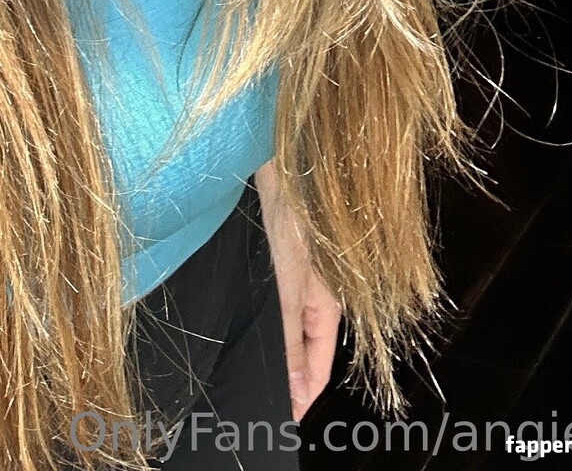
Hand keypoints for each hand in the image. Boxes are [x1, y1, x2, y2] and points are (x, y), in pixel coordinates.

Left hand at [251, 159, 341, 422]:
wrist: (277, 150)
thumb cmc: (291, 210)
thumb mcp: (289, 281)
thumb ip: (290, 335)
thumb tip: (297, 391)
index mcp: (328, 303)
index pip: (319, 367)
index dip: (301, 396)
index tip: (280, 420)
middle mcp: (317, 291)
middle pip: (305, 348)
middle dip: (288, 376)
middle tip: (258, 399)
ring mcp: (297, 272)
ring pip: (288, 325)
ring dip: (274, 347)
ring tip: (246, 368)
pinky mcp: (278, 254)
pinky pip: (275, 300)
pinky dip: (264, 318)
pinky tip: (243, 320)